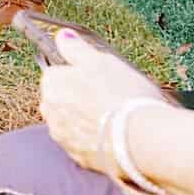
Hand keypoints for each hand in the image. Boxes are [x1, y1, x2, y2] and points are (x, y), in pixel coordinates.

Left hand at [40, 32, 172, 178]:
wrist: (143, 140)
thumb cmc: (123, 96)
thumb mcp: (102, 61)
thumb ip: (76, 48)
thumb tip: (61, 36)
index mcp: (51, 85)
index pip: (56, 73)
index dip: (79, 74)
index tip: (98, 78)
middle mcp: (50, 113)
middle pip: (62, 99)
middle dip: (81, 98)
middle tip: (111, 98)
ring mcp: (63, 138)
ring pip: (72, 122)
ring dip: (88, 120)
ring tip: (117, 119)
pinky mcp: (78, 158)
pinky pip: (85, 143)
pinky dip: (97, 139)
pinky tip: (116, 136)